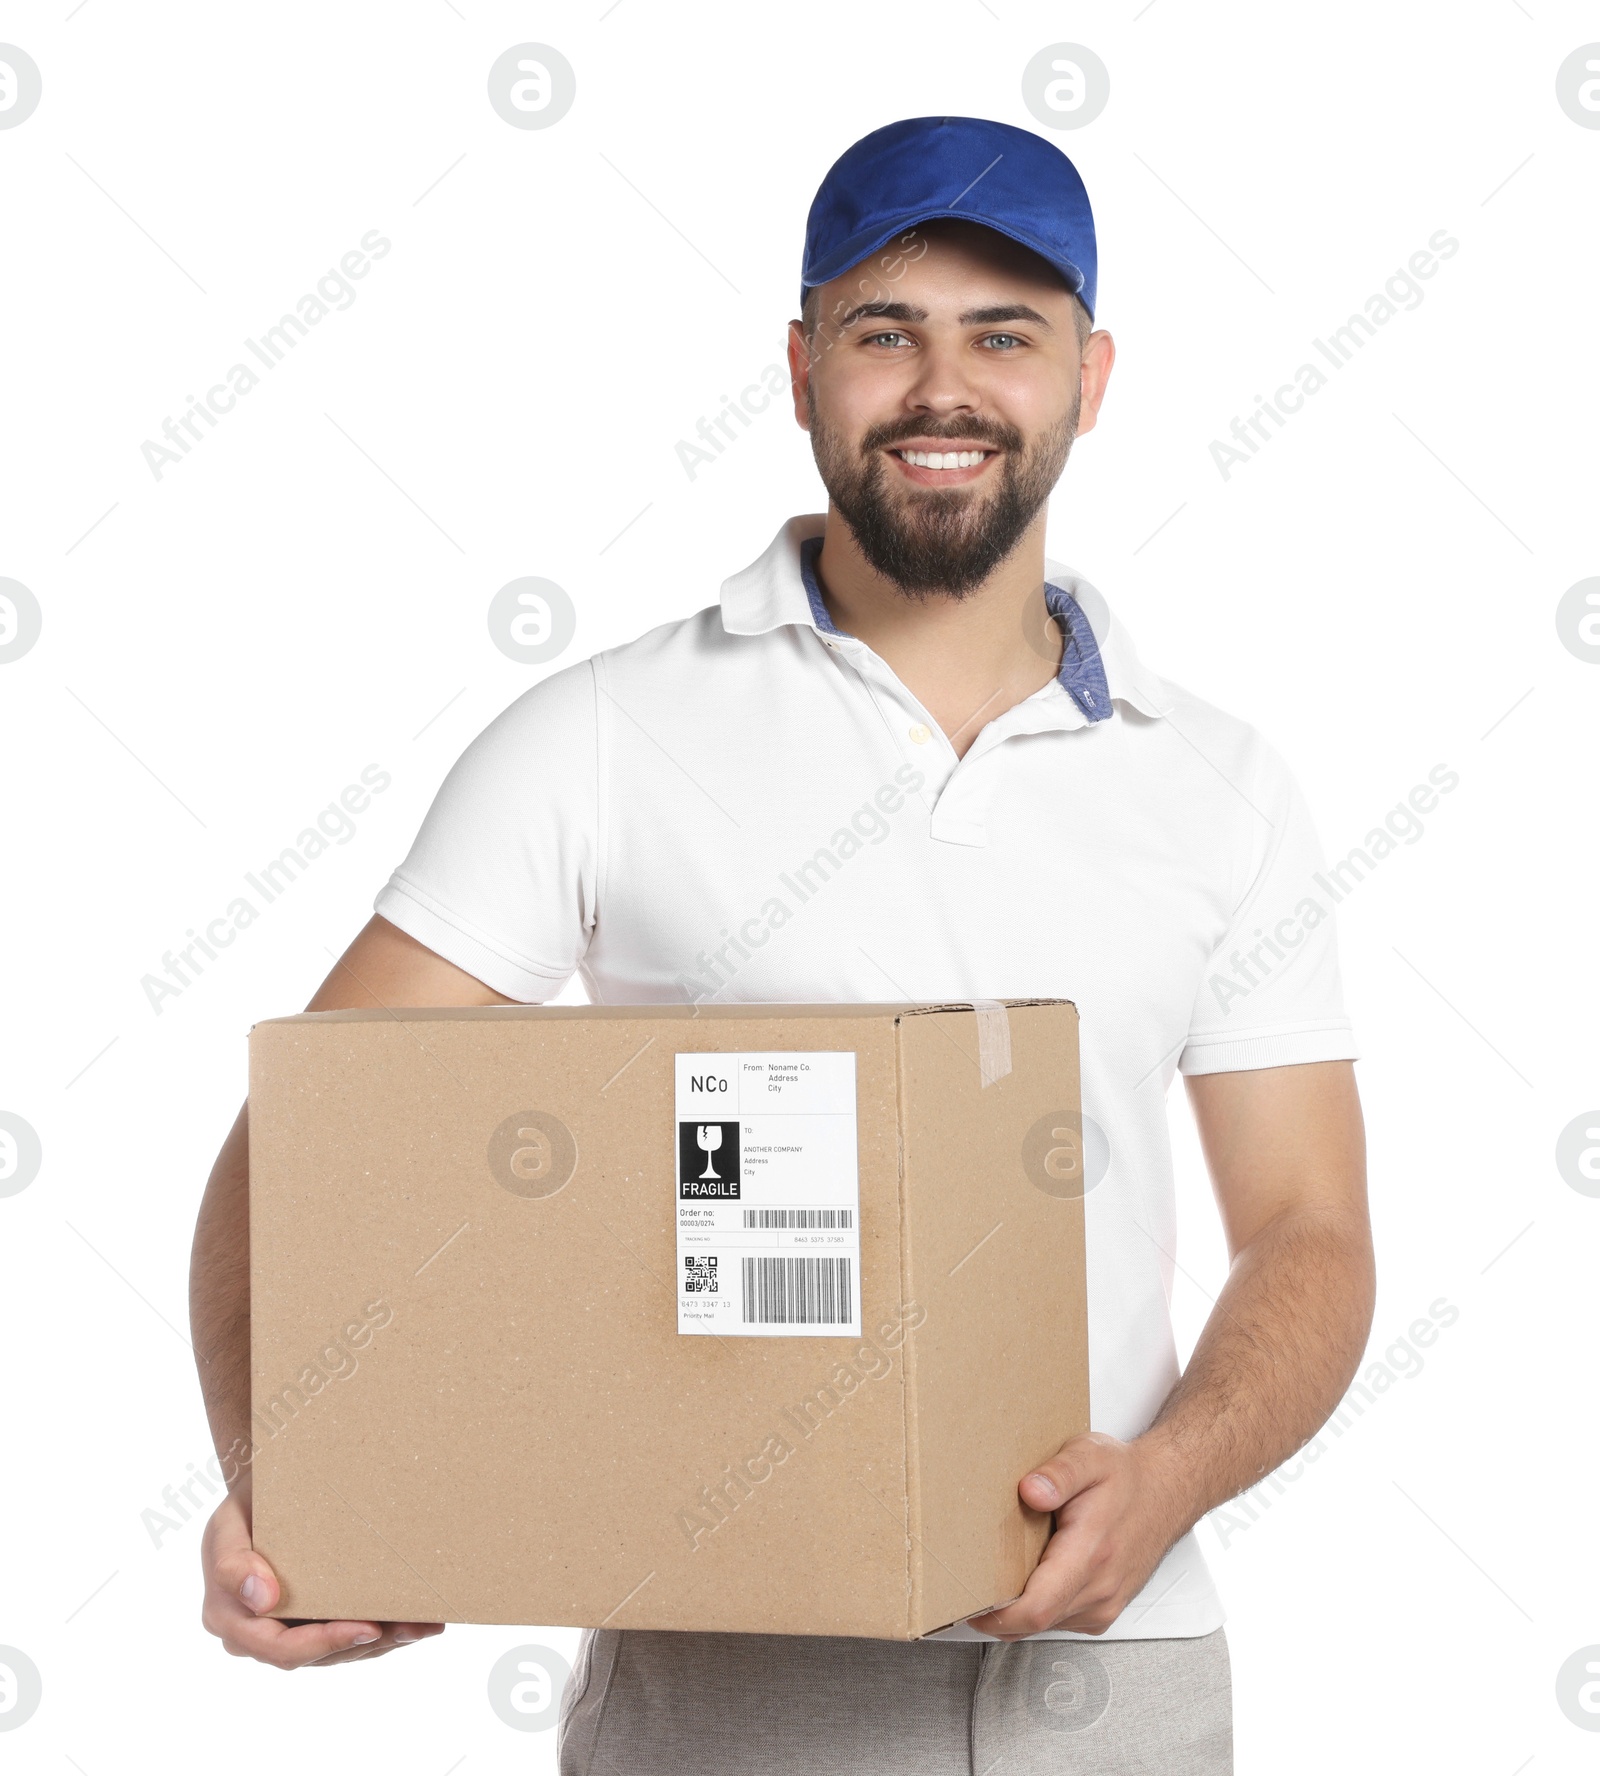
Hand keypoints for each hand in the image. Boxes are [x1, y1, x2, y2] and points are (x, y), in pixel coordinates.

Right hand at [200, 1482, 445, 1666]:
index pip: (280, 1647)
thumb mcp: (227, 1525)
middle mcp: (256, 1635)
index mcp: (230, 1617)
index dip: (325, 1643)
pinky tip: (418, 1622)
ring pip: (337, 1652)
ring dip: (384, 1641)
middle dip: (367, 1644)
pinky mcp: (310, 1623)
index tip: (368, 1628)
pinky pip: (346, 1636)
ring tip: (425, 1625)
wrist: (258, 1499)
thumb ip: (234, 1564)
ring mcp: (285, 1632)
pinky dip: (382, 1631)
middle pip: (317, 1656)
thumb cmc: (245, 1507)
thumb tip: (263, 1601)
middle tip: (412, 1627)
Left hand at [965, 1431, 1186, 1639]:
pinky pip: (1060, 1620)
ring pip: (1046, 1624)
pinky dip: (1040, 1605)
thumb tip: (1030, 1490)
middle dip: (998, 1611)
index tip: (970, 1603)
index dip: (997, 1616)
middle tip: (971, 1581)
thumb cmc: (1126, 1477)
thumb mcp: (1089, 1456)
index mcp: (1091, 1553)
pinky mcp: (1103, 1611)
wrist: (1166, 1492)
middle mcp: (1100, 1589)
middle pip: (1034, 1622)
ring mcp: (1103, 1605)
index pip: (1037, 1608)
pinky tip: (1035, 1573)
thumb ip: (1059, 1472)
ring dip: (1019, 1607)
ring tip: (1004, 1569)